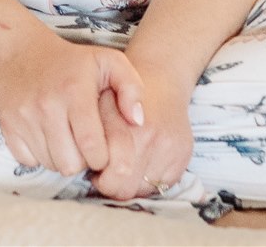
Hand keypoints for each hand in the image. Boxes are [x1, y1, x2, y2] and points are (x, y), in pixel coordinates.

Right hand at [0, 32, 144, 178]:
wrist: (22, 52)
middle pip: (70, 164)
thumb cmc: (73, 62)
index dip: (102, 157)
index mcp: (75, 92)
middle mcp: (46, 106)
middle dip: (82, 160)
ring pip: (50, 164)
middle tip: (84, 143)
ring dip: (62, 157)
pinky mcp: (7, 125)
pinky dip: (40, 155)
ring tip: (67, 137)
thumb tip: (138, 121)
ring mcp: (23, 117)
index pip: (92, 148)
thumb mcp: (109, 61)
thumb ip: (132, 88)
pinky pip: (28, 160)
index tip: (103, 148)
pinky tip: (47, 136)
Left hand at [88, 76, 192, 201]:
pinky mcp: (184, 154)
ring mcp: (171, 148)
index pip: (109, 177)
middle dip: (112, 185)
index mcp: (125, 127)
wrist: (160, 76)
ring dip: (131, 184)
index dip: (98, 178)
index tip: (94, 169)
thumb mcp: (97, 104)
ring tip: (122, 166)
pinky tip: (140, 164)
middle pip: (125, 189)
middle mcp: (150, 139)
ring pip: (143, 190)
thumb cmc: (120, 92)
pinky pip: (162, 185)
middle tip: (105, 173)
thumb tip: (81, 164)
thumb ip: (88, 133)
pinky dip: (149, 180)